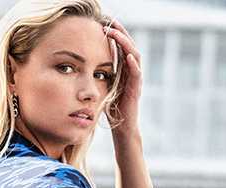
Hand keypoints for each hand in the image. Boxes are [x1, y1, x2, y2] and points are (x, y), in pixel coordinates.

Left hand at [103, 17, 142, 135]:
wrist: (121, 127)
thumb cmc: (112, 108)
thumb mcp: (104, 86)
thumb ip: (101, 73)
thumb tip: (88, 63)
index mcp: (125, 69)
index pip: (122, 46)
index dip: (116, 33)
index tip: (106, 23)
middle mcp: (132, 71)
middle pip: (129, 46)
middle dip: (121, 33)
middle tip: (111, 22)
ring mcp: (136, 80)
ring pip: (135, 56)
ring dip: (126, 44)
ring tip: (117, 34)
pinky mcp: (136, 90)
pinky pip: (137, 74)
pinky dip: (133, 65)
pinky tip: (127, 57)